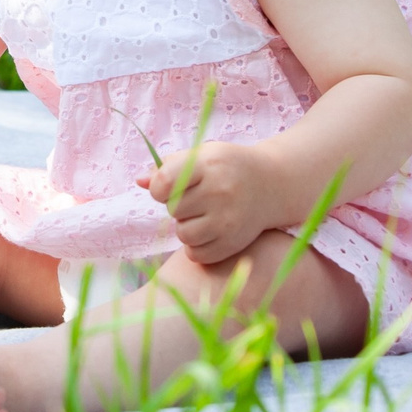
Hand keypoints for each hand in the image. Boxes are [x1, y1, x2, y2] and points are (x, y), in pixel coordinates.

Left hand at [139, 142, 282, 265]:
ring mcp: (228, 219)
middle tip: (195, 198)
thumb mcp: (200, 156)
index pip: (164, 183)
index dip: (159, 188)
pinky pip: (196, 254)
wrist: (271, 184)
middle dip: (178, 205)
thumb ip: (168, 168)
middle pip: (173, 209)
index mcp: (207, 165)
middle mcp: (219, 192)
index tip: (168, 186)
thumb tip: (139, 181)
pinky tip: (209, 230)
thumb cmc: (226, 167)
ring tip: (202, 214)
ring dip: (187, 226)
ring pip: (183, 234)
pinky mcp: (233, 242)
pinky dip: (197, 246)